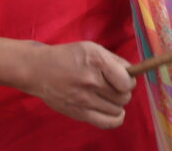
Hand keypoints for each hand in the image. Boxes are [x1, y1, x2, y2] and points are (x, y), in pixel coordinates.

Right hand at [16, 41, 135, 128]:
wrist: (38, 70)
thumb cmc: (68, 56)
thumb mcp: (92, 48)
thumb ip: (114, 60)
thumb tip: (133, 73)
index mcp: (97, 62)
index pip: (127, 81)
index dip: (129, 81)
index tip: (123, 78)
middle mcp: (91, 82)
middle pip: (124, 96)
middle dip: (123, 91)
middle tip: (113, 86)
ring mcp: (84, 100)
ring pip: (117, 109)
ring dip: (117, 103)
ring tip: (108, 96)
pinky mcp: (78, 113)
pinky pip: (106, 123)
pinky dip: (116, 119)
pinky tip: (114, 112)